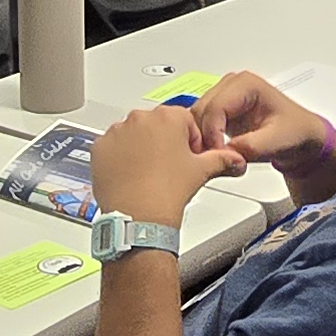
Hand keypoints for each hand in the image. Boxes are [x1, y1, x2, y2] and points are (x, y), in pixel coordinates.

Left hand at [90, 103, 243, 223]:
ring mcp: (117, 132)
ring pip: (133, 134)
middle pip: (157, 125)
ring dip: (141, 148)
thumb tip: (235, 158)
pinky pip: (112, 146)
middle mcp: (139, 119)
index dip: (189, 141)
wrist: (138, 218)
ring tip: (149, 173)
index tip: (187, 156)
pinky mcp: (100, 147)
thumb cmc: (166, 193)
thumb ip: (222, 158)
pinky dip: (120, 157)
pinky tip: (131, 174)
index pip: (184, 120)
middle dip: (164, 142)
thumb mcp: (201, 171)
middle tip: (169, 167)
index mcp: (167, 117)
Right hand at [189, 71, 335, 195]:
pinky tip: (213, 155)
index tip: (218, 156)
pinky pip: (200, 126)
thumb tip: (227, 152)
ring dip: (201, 141)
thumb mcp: (277, 140)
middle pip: (200, 112)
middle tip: (214, 162)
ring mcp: (223, 98)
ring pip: (195, 119)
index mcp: (246, 83)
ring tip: (215, 160)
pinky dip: (203, 141)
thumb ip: (251, 146)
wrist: (301, 138)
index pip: (215, 107)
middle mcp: (231, 86)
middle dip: (204, 139)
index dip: (212, 134)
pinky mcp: (219, 112)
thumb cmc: (296, 131)